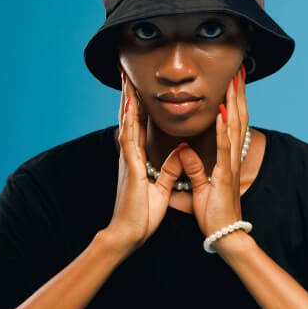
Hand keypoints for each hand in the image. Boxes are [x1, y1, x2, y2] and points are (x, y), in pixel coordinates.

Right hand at [107, 70, 185, 250]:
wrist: (128, 235)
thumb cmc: (141, 216)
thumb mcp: (161, 188)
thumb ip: (169, 169)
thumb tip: (180, 151)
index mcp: (137, 160)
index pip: (139, 127)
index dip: (140, 107)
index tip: (140, 88)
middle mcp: (130, 156)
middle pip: (129, 119)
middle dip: (129, 96)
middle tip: (127, 73)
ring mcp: (128, 161)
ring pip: (127, 123)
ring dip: (127, 100)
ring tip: (127, 79)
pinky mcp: (131, 168)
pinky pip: (130, 140)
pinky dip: (130, 121)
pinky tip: (130, 105)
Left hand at [177, 64, 248, 239]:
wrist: (224, 236)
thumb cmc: (214, 215)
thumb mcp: (200, 187)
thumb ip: (193, 167)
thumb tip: (184, 150)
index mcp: (225, 159)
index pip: (230, 123)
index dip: (231, 101)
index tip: (231, 80)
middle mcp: (231, 159)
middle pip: (237, 119)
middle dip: (238, 93)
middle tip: (239, 69)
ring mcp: (229, 166)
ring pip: (234, 127)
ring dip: (234, 102)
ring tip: (234, 80)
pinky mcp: (224, 177)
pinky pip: (224, 149)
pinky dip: (223, 130)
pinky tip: (222, 113)